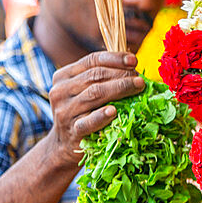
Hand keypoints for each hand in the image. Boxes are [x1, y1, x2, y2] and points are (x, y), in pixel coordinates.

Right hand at [47, 51, 143, 167]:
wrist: (63, 144)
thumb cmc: (80, 112)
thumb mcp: (82, 91)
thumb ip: (99, 77)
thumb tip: (131, 66)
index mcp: (63, 76)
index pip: (91, 61)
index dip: (114, 59)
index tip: (133, 60)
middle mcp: (61, 91)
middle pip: (95, 76)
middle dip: (121, 75)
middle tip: (140, 78)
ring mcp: (65, 111)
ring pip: (95, 94)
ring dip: (120, 89)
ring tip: (138, 87)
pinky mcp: (72, 131)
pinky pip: (88, 122)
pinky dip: (102, 116)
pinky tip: (114, 111)